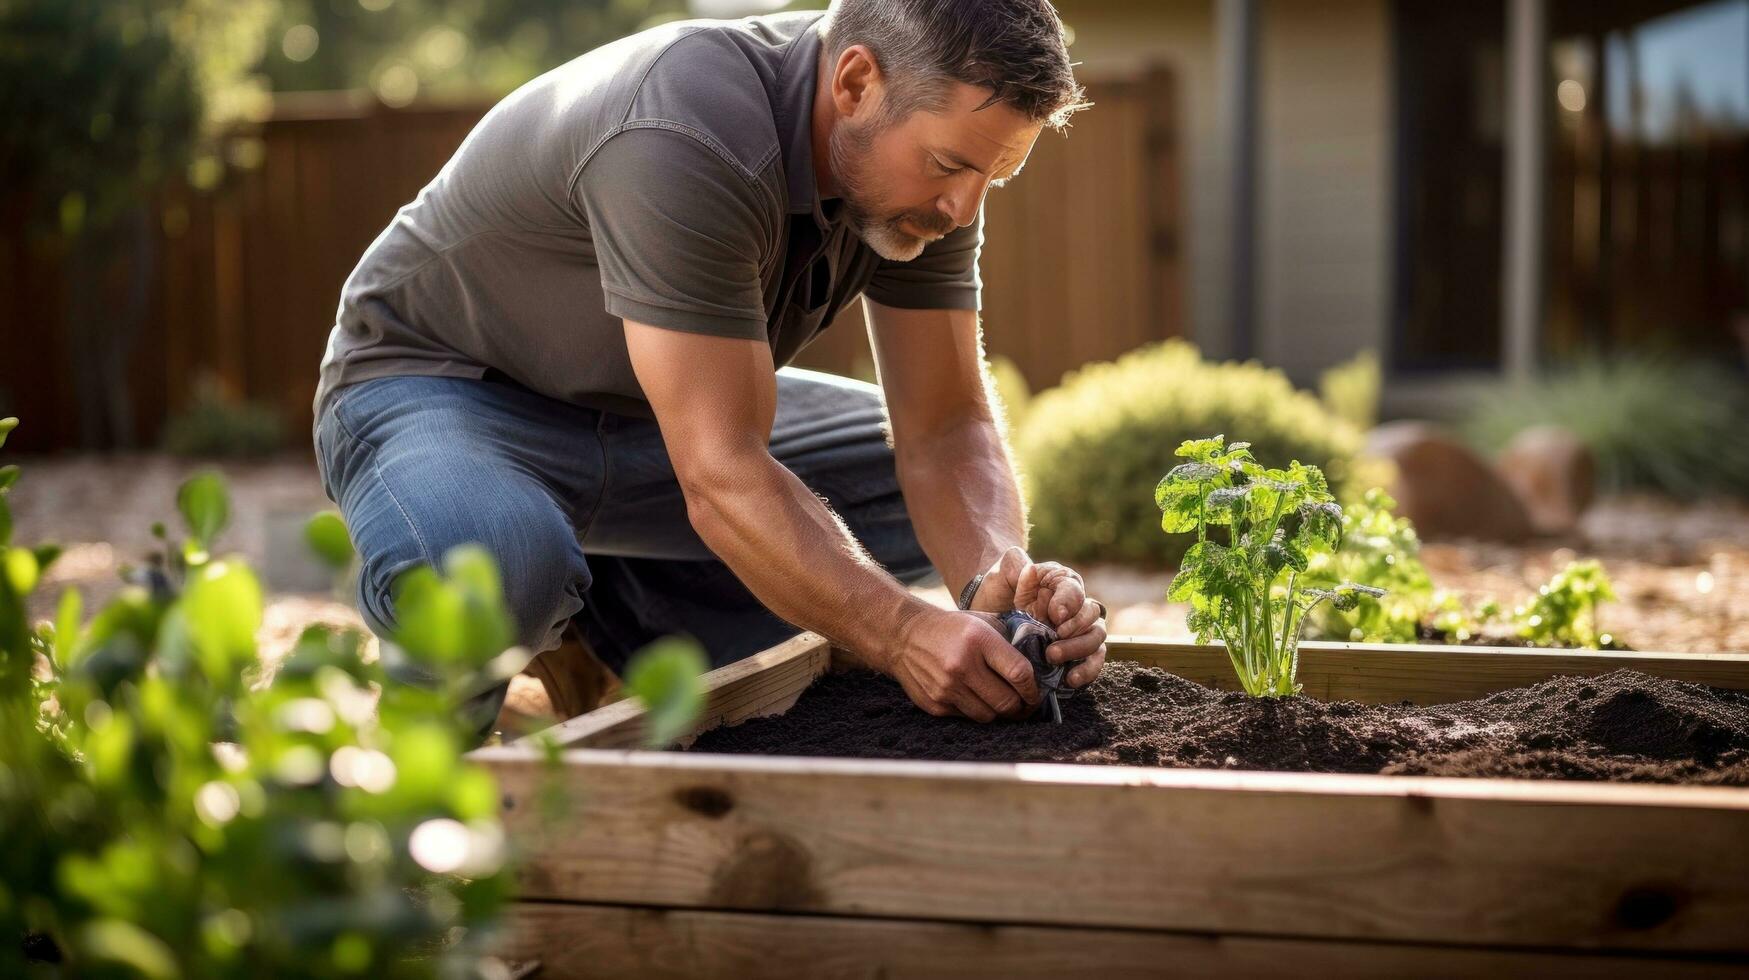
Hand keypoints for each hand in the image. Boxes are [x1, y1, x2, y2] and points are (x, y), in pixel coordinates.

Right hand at [881, 607, 1040, 721]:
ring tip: (1003, 702)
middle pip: (1007, 702)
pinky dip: (977, 711)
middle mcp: (962, 666)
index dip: (1034, 689)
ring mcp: (946, 688)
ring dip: (1000, 712)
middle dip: (1022, 707)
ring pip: (989, 716)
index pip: (1019, 674)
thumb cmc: (951, 628)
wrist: (904, 636)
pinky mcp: (935, 705)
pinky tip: (977, 698)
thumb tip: (1042, 657)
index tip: (1036, 692)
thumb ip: (1011, 637)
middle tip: (1025, 704)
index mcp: (978, 640)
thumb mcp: (982, 621)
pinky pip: (967, 717)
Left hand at [966, 546, 1107, 688]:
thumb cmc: (998, 592)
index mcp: (1061, 582)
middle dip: (1075, 631)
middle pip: (1091, 615)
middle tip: (1051, 645)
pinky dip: (1087, 671)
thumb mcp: (1001, 575)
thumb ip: (1015, 566)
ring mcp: (1078, 630)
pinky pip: (1093, 661)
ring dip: (1079, 651)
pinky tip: (1070, 680)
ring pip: (1097, 638)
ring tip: (1054, 660)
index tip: (1055, 616)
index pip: (1075, 589)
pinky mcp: (1076, 653)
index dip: (1069, 603)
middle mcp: (1075, 605)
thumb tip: (1031, 570)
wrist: (988, 618)